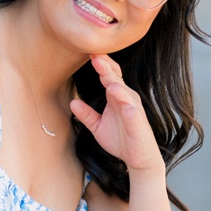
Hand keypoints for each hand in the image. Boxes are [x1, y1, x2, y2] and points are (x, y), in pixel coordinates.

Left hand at [70, 52, 165, 175]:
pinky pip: (131, 106)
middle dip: (104, 64)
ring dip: (112, 77)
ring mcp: (133, 107)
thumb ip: (86, 114)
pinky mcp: (138, 119)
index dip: (99, 64)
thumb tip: (72, 102)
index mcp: (116, 97)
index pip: (109, 75)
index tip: (87, 51)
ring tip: (101, 67)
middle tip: (92, 52)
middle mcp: (126, 98)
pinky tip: (115, 91)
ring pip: (122, 88)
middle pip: (115, 77)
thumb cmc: (121, 140)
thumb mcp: (98, 127)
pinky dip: (123, 98)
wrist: (138, 159)